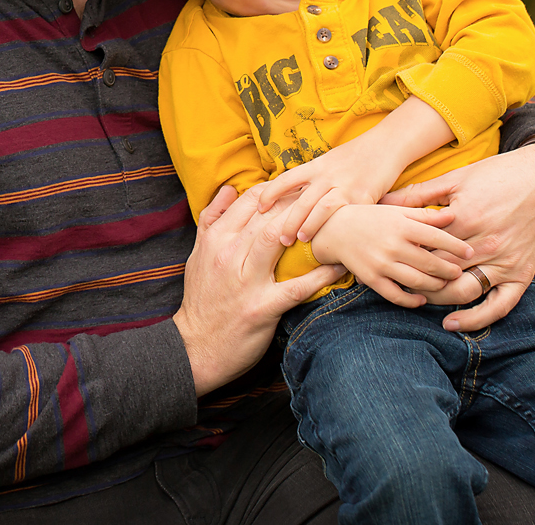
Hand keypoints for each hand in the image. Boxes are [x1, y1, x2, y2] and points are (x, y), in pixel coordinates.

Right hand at [173, 185, 347, 395]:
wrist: (195, 347)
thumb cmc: (201, 299)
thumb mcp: (197, 255)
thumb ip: (211, 219)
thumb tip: (229, 188)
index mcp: (216, 239)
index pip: (250, 201)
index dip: (278, 190)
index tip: (299, 189)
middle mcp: (229, 255)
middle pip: (268, 215)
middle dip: (297, 203)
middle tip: (323, 198)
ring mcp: (246, 281)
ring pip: (278, 239)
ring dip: (307, 228)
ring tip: (332, 222)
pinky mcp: (262, 308)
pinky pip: (296, 287)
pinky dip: (321, 275)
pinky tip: (339, 266)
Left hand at [257, 135, 400, 247]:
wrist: (387, 143)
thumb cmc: (357, 154)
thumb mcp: (330, 160)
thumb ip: (314, 177)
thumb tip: (294, 195)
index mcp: (316, 165)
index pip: (286, 179)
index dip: (270, 193)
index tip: (258, 208)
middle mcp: (327, 175)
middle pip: (301, 200)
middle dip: (287, 221)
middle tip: (278, 238)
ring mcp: (345, 185)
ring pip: (320, 208)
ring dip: (309, 225)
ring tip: (300, 240)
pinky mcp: (363, 195)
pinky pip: (347, 214)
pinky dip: (338, 228)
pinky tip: (333, 240)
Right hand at [306, 203, 471, 307]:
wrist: (335, 230)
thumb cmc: (372, 218)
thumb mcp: (398, 211)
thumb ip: (425, 215)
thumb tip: (453, 215)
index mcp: (402, 226)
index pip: (437, 238)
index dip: (457, 246)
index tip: (470, 252)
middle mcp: (393, 245)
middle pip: (431, 263)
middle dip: (450, 270)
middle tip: (459, 272)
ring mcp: (382, 264)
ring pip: (417, 282)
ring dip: (435, 286)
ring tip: (444, 284)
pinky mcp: (372, 279)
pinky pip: (396, 296)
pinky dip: (412, 301)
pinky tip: (422, 299)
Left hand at [380, 143, 534, 331]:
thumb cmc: (498, 175)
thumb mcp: (456, 178)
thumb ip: (418, 194)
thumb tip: (382, 200)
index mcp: (465, 218)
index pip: (424, 247)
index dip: (403, 256)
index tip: (387, 260)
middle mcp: (484, 244)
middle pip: (439, 272)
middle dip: (415, 279)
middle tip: (396, 281)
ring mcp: (504, 262)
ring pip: (463, 291)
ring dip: (437, 298)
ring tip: (419, 298)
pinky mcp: (522, 274)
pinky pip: (499, 305)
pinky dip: (476, 318)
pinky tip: (452, 323)